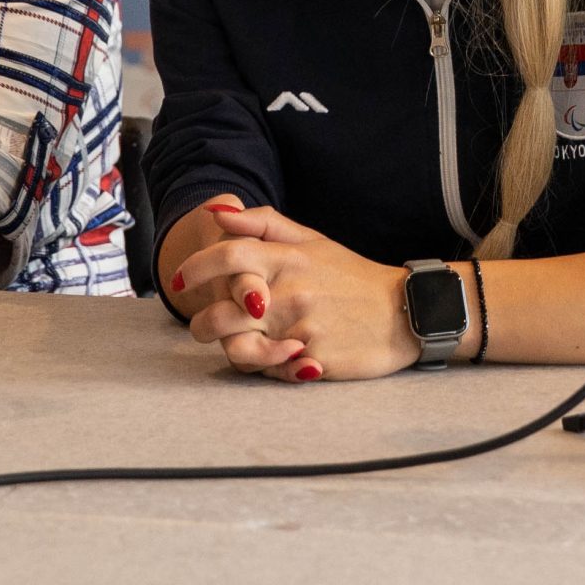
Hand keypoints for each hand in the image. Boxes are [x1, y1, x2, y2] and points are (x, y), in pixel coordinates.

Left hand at [174, 205, 418, 382]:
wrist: (404, 312)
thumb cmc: (353, 277)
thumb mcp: (313, 242)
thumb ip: (264, 225)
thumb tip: (219, 212)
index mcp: (287, 260)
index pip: (227, 256)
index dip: (195, 267)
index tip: (179, 279)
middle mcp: (289, 293)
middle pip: (219, 314)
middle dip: (201, 325)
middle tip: (205, 327)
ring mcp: (300, 327)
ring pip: (238, 350)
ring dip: (233, 351)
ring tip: (244, 347)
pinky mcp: (312, 359)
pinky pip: (270, 371)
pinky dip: (268, 368)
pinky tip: (280, 358)